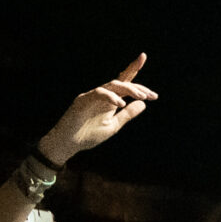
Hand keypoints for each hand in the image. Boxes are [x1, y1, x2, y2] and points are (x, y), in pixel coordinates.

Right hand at [41, 55, 155, 160]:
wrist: (68, 144)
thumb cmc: (88, 135)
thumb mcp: (113, 126)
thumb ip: (127, 114)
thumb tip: (143, 103)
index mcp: (110, 100)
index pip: (125, 85)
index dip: (137, 77)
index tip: (152, 84)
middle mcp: (103, 95)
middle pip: (122, 83)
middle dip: (138, 87)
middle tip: (151, 95)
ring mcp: (92, 96)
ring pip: (112, 84)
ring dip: (128, 89)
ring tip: (141, 97)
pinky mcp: (83, 99)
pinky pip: (99, 93)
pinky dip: (111, 96)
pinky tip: (120, 103)